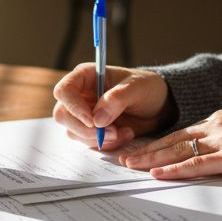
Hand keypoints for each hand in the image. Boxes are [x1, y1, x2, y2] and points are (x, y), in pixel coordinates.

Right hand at [52, 63, 175, 150]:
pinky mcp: (91, 130)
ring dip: (98, 138)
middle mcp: (79, 95)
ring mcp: (83, 114)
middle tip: (112, 132)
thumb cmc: (146, 88)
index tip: (92, 121)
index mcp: (85, 76)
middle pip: (63, 115)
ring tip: (124, 132)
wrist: (158, 106)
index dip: (73, 107)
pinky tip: (125, 134)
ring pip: (73, 132)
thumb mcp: (137, 88)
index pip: (64, 91)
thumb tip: (97, 119)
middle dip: (86, 129)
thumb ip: (117, 99)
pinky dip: (107, 144)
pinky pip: (88, 142)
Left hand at [120, 109, 221, 179]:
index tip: (139, 149)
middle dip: (146, 150)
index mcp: (218, 121)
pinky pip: (197, 164)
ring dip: (152, 159)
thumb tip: (208, 155)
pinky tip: (158, 174)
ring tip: (131, 166)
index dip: (157, 143)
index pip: (179, 133)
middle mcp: (215, 126)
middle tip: (123, 159)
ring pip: (178, 150)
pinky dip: (175, 170)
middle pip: (172, 140)